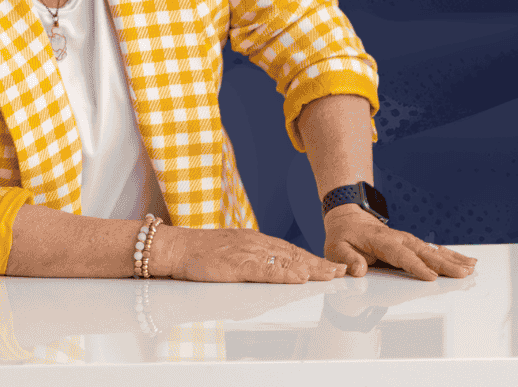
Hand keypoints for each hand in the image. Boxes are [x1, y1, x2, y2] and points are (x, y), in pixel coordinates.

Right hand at [158, 225, 346, 283]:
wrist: (176, 248)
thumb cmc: (201, 254)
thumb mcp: (233, 254)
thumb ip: (253, 260)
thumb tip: (272, 271)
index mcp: (255, 241)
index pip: (291, 252)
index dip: (313, 259)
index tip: (332, 266)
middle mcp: (256, 243)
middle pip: (294, 255)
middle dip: (320, 264)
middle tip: (342, 270)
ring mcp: (247, 253)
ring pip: (285, 261)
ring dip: (310, 268)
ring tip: (330, 274)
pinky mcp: (237, 264)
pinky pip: (265, 270)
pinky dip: (284, 273)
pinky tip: (299, 277)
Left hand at [322, 205, 476, 279]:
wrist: (349, 219)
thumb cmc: (343, 237)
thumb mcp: (336, 248)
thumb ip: (347, 259)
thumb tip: (359, 270)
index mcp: (381, 240)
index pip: (401, 255)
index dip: (417, 266)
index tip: (431, 277)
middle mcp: (399, 238)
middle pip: (424, 252)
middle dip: (444, 264)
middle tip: (462, 273)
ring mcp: (408, 240)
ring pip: (433, 250)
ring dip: (453, 259)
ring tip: (471, 267)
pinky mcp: (412, 244)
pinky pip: (433, 249)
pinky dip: (450, 255)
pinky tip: (465, 261)